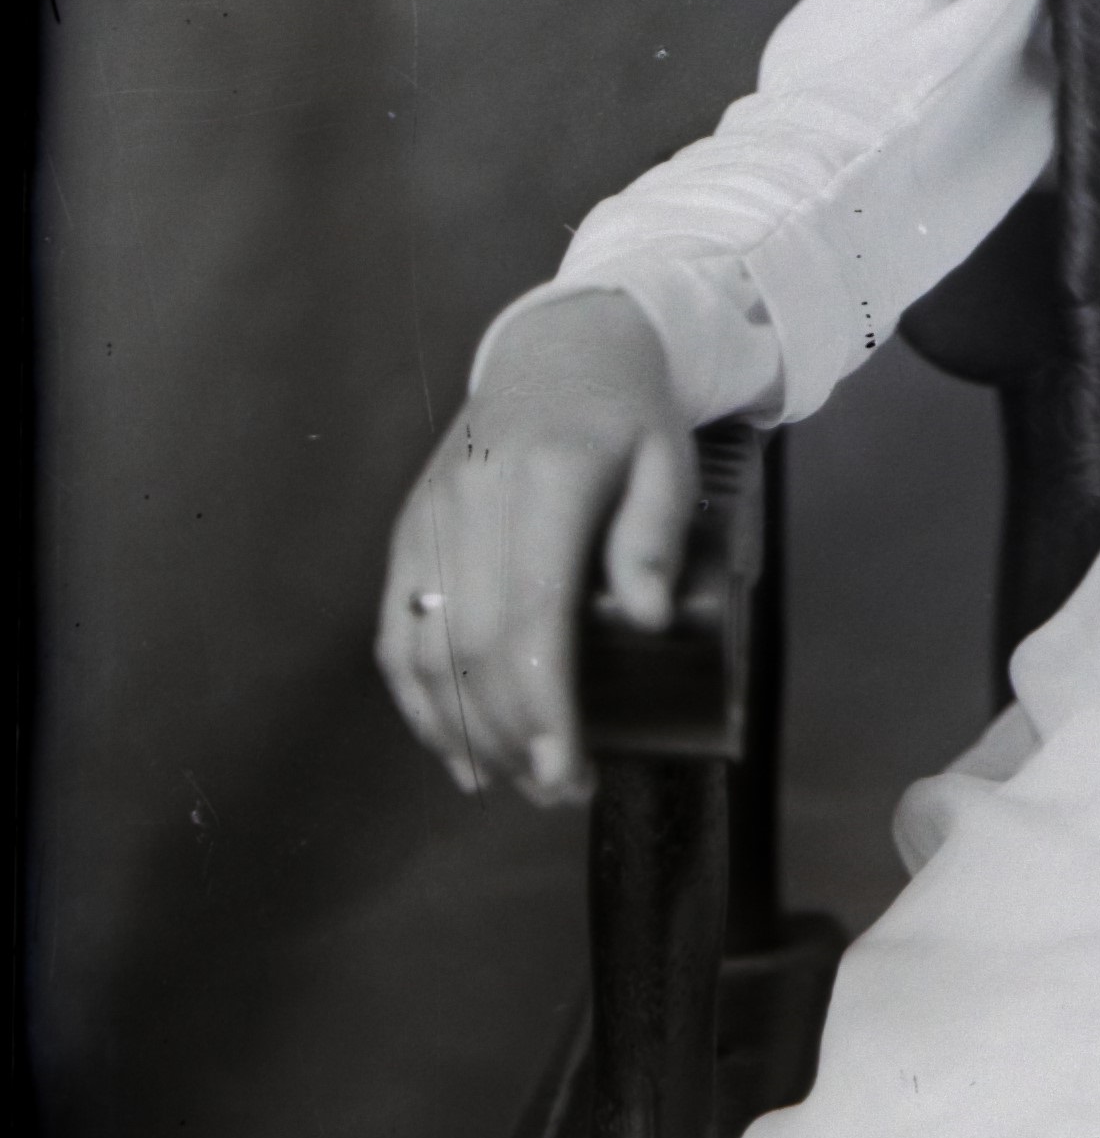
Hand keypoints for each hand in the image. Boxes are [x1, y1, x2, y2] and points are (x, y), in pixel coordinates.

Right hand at [375, 292, 694, 806]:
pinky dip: (415, 699)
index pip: (529, 618)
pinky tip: (452, 747)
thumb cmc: (627, 413)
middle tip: (556, 791)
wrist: (561, 346)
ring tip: (511, 781)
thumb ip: (653, 537)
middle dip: (509, 735)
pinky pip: (394, 629)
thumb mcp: (668, 460)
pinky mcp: (407, 533)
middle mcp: (470, 504)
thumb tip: (648, 622)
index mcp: (543, 483)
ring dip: (461, 730)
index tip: (566, 773)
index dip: (542, 707)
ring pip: (422, 648)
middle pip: (470, 647)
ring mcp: (428, 520)